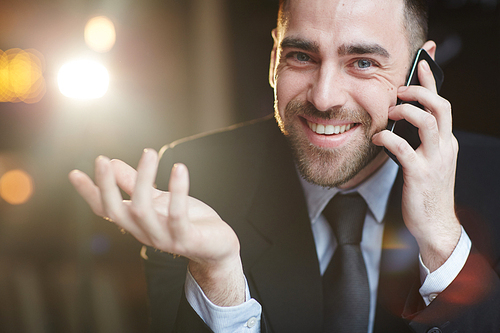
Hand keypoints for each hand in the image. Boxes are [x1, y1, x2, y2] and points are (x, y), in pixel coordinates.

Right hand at [68, 149, 244, 305]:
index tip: (74, 172)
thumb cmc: (188, 221)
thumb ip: (135, 184)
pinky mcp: (187, 238)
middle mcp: (145, 232)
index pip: (106, 210)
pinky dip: (178, 190)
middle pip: (116, 212)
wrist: (217, 247)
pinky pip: (178, 216)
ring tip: (149, 152)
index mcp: (136, 223)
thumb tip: (111, 162)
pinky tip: (179, 168)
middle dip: (107, 186)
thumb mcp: (159, 199)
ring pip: (143, 211)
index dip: (90, 193)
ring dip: (143, 180)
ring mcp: (165, 238)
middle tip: (102, 159)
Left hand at [372, 59, 460, 271]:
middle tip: (399, 88)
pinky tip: (376, 137)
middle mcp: (444, 147)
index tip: (421, 61)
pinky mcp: (419, 175)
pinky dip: (388, 138)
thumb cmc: (427, 193)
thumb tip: (398, 123)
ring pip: (428, 122)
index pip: (443, 104)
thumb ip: (418, 142)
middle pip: (441, 106)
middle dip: (420, 90)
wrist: (435, 225)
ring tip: (391, 110)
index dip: (431, 81)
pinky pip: (403, 149)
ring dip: (408, 110)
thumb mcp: (427, 162)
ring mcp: (434, 161)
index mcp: (445, 142)